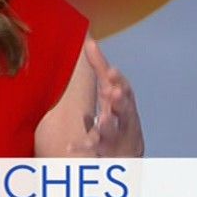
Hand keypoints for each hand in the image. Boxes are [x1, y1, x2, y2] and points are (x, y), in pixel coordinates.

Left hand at [69, 38, 144, 156]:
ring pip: (113, 132)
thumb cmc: (117, 116)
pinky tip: (69, 147)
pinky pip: (94, 152)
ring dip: (108, 125)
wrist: (127, 155)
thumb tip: (89, 41)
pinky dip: (83, 148)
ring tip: (103, 120)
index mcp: (124, 103)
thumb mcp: (110, 91)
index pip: (124, 89)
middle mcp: (124, 120)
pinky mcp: (107, 154)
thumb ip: (100, 68)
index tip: (112, 71)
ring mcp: (117, 138)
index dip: (119, 80)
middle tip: (112, 93)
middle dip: (120, 101)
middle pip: (125, 110)